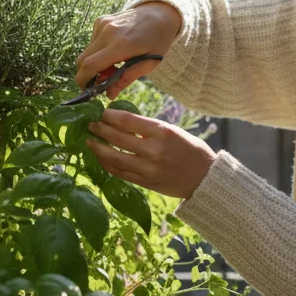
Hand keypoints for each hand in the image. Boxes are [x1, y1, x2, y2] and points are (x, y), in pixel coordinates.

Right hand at [76, 2, 181, 98]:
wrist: (160, 13)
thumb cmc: (158, 41)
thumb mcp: (149, 64)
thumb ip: (127, 79)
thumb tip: (109, 95)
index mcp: (121, 45)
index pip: (90, 66)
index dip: (83, 81)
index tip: (87, 91)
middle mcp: (107, 32)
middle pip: (82, 60)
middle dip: (88, 74)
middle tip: (105, 79)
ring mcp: (102, 24)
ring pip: (87, 52)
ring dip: (95, 62)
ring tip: (115, 64)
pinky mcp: (101, 20)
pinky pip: (92, 42)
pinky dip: (98, 51)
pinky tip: (115, 49)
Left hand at [87, 108, 215, 199]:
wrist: (206, 178)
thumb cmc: (192, 151)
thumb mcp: (174, 132)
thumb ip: (151, 129)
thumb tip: (124, 123)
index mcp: (162, 132)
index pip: (128, 121)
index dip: (110, 116)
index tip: (102, 113)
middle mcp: (154, 149)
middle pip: (118, 138)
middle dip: (100, 129)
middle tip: (90, 125)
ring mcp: (148, 168)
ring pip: (115, 157)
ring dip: (98, 149)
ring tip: (89, 142)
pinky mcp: (146, 182)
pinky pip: (121, 173)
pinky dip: (108, 165)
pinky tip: (101, 158)